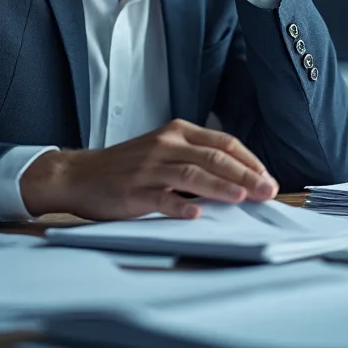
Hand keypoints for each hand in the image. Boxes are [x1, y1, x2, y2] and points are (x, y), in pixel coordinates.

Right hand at [19, 119, 279, 219]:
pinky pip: (160, 198)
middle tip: (267, 191)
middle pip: (213, 158)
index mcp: (178, 132)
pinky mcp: (133, 190)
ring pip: (192, 175)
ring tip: (243, 197)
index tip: (268, 178)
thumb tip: (239, 178)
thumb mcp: (164, 150)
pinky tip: (196, 216)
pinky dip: (180, 207)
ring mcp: (149, 168)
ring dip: (220, 186)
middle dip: (245, 174)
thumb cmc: (127, 166)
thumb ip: (195, 158)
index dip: (249, 160)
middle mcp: (166, 145)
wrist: (79, 174)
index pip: (223, 143)